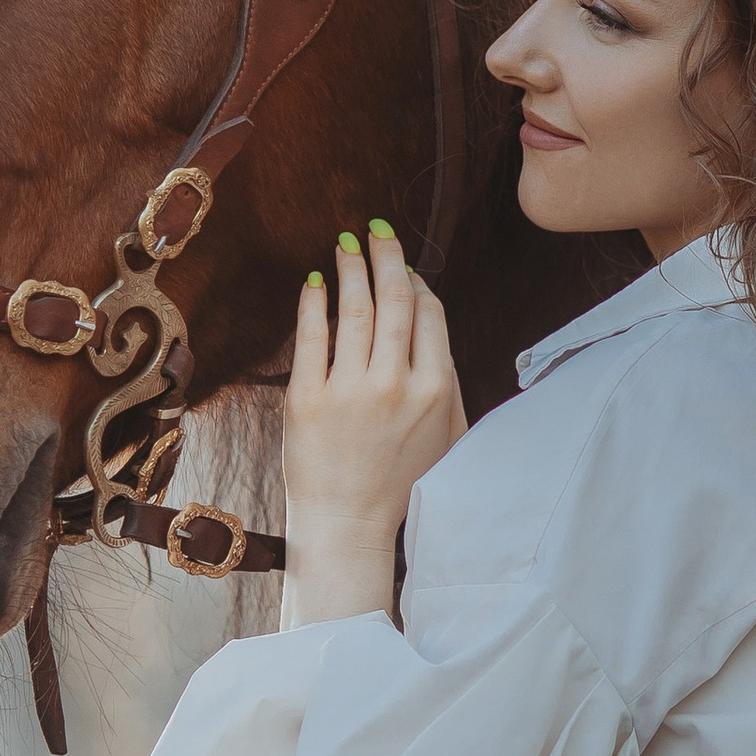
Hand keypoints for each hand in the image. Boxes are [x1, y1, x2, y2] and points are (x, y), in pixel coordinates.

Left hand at [281, 224, 466, 624]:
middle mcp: (396, 384)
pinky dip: (313, 303)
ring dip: (350, 268)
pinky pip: (311, 337)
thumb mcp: (447, 433)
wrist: (350, 525)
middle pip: (394, 300)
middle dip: (386, 256)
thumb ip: (445, 379)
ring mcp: (351, 390)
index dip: (416, 282)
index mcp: (436, 389)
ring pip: (354, 310)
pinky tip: (313, 282)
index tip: (403, 267)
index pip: (429, 314)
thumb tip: (432, 320)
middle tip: (376, 231)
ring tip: (344, 244)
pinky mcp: (307, 399)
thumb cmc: (402, 482)